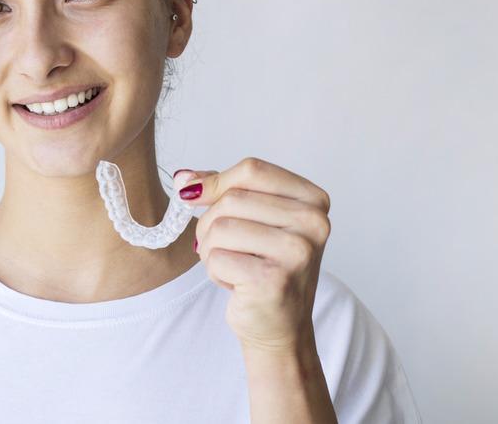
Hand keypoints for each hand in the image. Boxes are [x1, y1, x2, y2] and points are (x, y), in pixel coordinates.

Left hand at [175, 157, 331, 354]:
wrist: (279, 327)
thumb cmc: (265, 268)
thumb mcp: (252, 220)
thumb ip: (222, 191)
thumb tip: (184, 178)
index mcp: (313, 200)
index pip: (253, 170)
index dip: (216, 182)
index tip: (193, 195)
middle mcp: (313, 223)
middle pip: (232, 199)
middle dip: (210, 223)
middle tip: (221, 246)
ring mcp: (297, 252)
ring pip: (220, 228)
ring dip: (211, 250)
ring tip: (232, 265)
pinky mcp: (273, 280)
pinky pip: (216, 259)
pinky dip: (215, 272)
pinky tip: (236, 284)